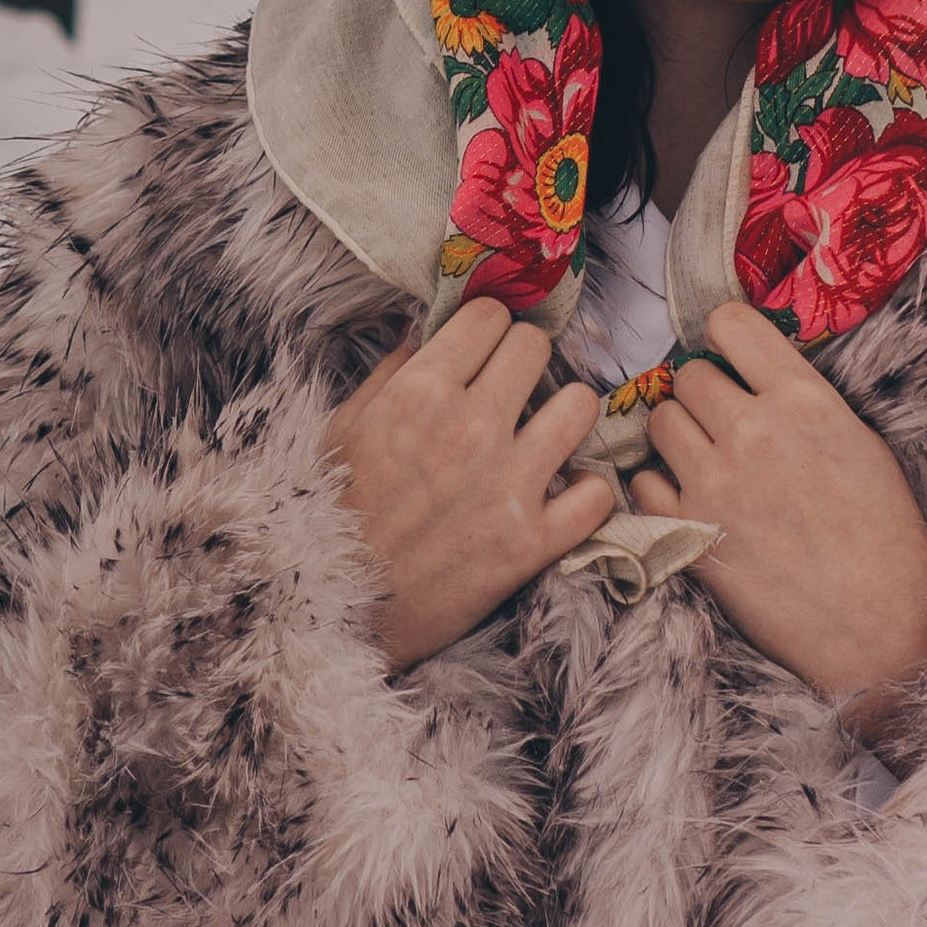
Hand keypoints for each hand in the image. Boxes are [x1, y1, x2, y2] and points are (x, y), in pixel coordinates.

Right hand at [325, 299, 617, 675]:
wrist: (332, 610)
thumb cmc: (329, 515)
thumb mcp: (341, 429)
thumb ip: (392, 375)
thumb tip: (430, 332)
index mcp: (419, 393)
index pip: (489, 316)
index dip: (487, 328)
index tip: (483, 348)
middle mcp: (470, 428)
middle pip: (536, 347)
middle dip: (524, 359)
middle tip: (513, 385)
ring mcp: (507, 485)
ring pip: (580, 406)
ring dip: (564, 413)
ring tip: (545, 431)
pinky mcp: (531, 543)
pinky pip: (597, 494)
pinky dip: (585, 491)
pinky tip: (563, 492)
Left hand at [632, 298, 926, 745]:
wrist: (877, 625)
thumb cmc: (884, 537)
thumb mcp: (859, 443)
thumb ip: (803, 402)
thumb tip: (755, 377)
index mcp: (804, 399)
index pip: (731, 323)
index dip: (723, 337)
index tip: (728, 358)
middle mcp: (753, 429)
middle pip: (688, 375)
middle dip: (702, 395)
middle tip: (723, 425)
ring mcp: (714, 479)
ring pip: (659, 420)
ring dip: (676, 435)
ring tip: (705, 462)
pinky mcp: (687, 530)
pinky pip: (642, 482)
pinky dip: (659, 488)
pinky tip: (691, 502)